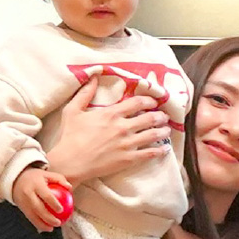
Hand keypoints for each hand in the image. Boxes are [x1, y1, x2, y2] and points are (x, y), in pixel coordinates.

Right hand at [11, 166, 72, 232]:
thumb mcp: (47, 174)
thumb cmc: (35, 177)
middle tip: (58, 223)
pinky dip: (37, 224)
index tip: (61, 210)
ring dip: (42, 224)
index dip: (53, 204)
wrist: (15, 180)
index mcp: (36, 184)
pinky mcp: (21, 208)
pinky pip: (29, 218)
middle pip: (38, 208)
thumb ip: (59, 179)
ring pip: (32, 216)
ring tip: (51, 229)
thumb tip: (70, 188)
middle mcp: (28, 194)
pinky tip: (45, 228)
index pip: (46, 195)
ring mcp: (23, 202)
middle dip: (48, 218)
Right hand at [39, 84, 174, 187]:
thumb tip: (93, 77)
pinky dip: (159, 151)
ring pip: (152, 135)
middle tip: (165, 116)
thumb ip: (85, 93)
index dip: (149, 100)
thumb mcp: (73, 110)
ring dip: (163, 131)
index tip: (154, 101)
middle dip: (160, 116)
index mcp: (111, 114)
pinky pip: (148, 154)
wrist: (70, 162)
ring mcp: (127, 144)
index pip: (137, 102)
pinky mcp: (128, 159)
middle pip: (149, 118)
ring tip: (167, 130)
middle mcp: (122, 127)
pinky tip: (165, 149)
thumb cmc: (70, 136)